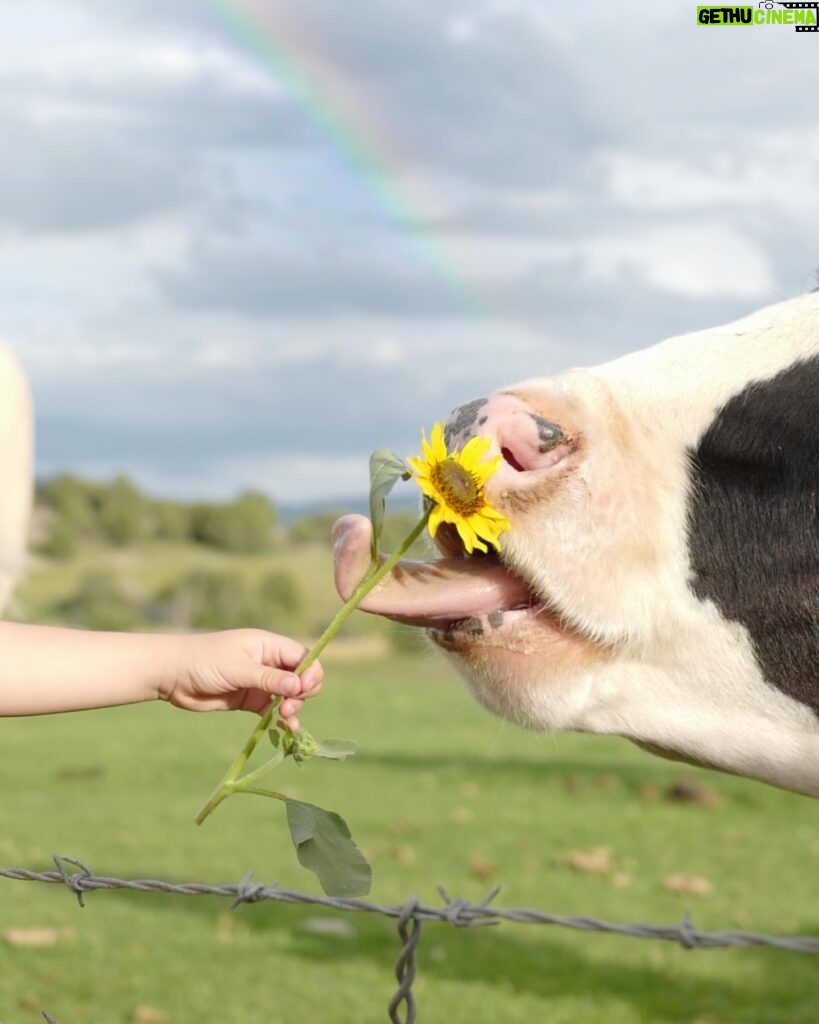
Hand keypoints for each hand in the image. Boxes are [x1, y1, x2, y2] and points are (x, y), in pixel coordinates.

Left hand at [160, 629, 322, 729]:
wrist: (172, 675)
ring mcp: (259, 682)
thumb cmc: (204, 661)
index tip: (303, 690)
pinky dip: (282, 719)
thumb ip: (269, 678)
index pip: (302, 656)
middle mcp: (267, 662)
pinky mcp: (249, 700)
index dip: (310, 673)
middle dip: (302, 692)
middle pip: (300, 677)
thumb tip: (299, 686)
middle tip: (288, 706)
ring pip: (289, 695)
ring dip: (293, 707)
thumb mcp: (239, 668)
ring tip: (285, 718)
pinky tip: (286, 729)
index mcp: (268, 646)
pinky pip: (273, 709)